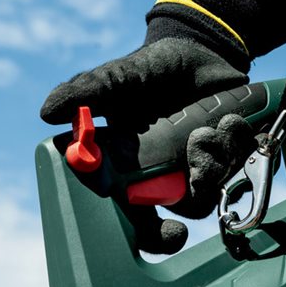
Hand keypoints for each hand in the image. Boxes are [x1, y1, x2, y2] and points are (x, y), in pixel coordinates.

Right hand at [41, 38, 252, 254]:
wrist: (199, 49)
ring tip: (211, 127)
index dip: (151, 236)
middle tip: (188, 201)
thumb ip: (86, 94)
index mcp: (130, 171)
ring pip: (208, 190)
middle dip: (183, 212)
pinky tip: (230, 120)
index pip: (134, 219)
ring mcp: (197, 169)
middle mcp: (163, 178)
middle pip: (176, 216)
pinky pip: (237, 167)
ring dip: (213, 162)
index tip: (168, 233)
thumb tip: (47, 112)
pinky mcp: (228, 156)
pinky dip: (235, 144)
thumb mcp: (117, 79)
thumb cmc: (149, 70)